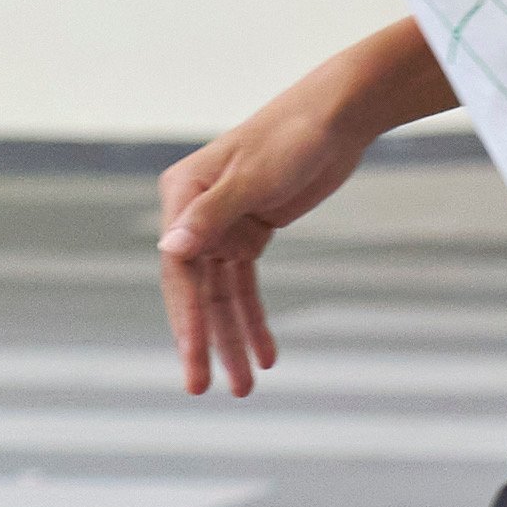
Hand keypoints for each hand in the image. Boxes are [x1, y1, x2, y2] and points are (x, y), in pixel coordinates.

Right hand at [154, 64, 388, 396]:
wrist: (337, 117)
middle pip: (195, 290)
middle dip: (204, 341)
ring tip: (244, 387)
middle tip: (205, 388)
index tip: (195, 358)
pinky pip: (245, 287)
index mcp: (183, 195)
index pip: (177, 268)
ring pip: (222, 296)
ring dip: (234, 339)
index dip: (185, 317)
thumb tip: (169, 249)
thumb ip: (212, 214)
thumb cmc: (294, 135)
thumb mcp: (255, 176)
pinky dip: (256, 320)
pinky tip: (267, 354)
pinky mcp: (249, 234)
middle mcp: (195, 214)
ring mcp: (221, 226)